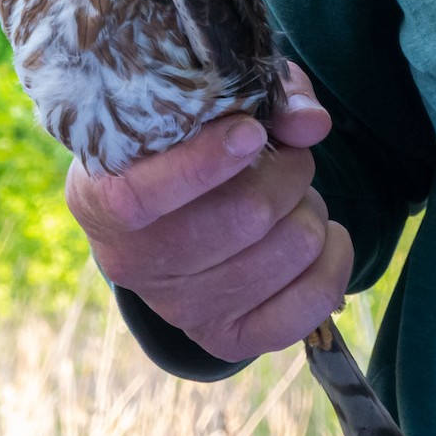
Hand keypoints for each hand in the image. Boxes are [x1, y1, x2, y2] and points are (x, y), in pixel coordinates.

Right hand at [65, 63, 352, 362]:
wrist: (167, 211)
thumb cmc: (186, 142)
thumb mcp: (205, 105)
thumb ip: (262, 97)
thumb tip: (310, 124)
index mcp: (100, 198)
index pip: (139, 197)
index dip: (202, 164)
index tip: (251, 131)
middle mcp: (131, 262)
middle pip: (244, 219)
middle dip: (288, 171)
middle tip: (285, 154)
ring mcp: (179, 309)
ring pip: (289, 250)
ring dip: (310, 209)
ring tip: (291, 195)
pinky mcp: (224, 339)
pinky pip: (308, 307)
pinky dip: (334, 261)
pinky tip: (324, 235)